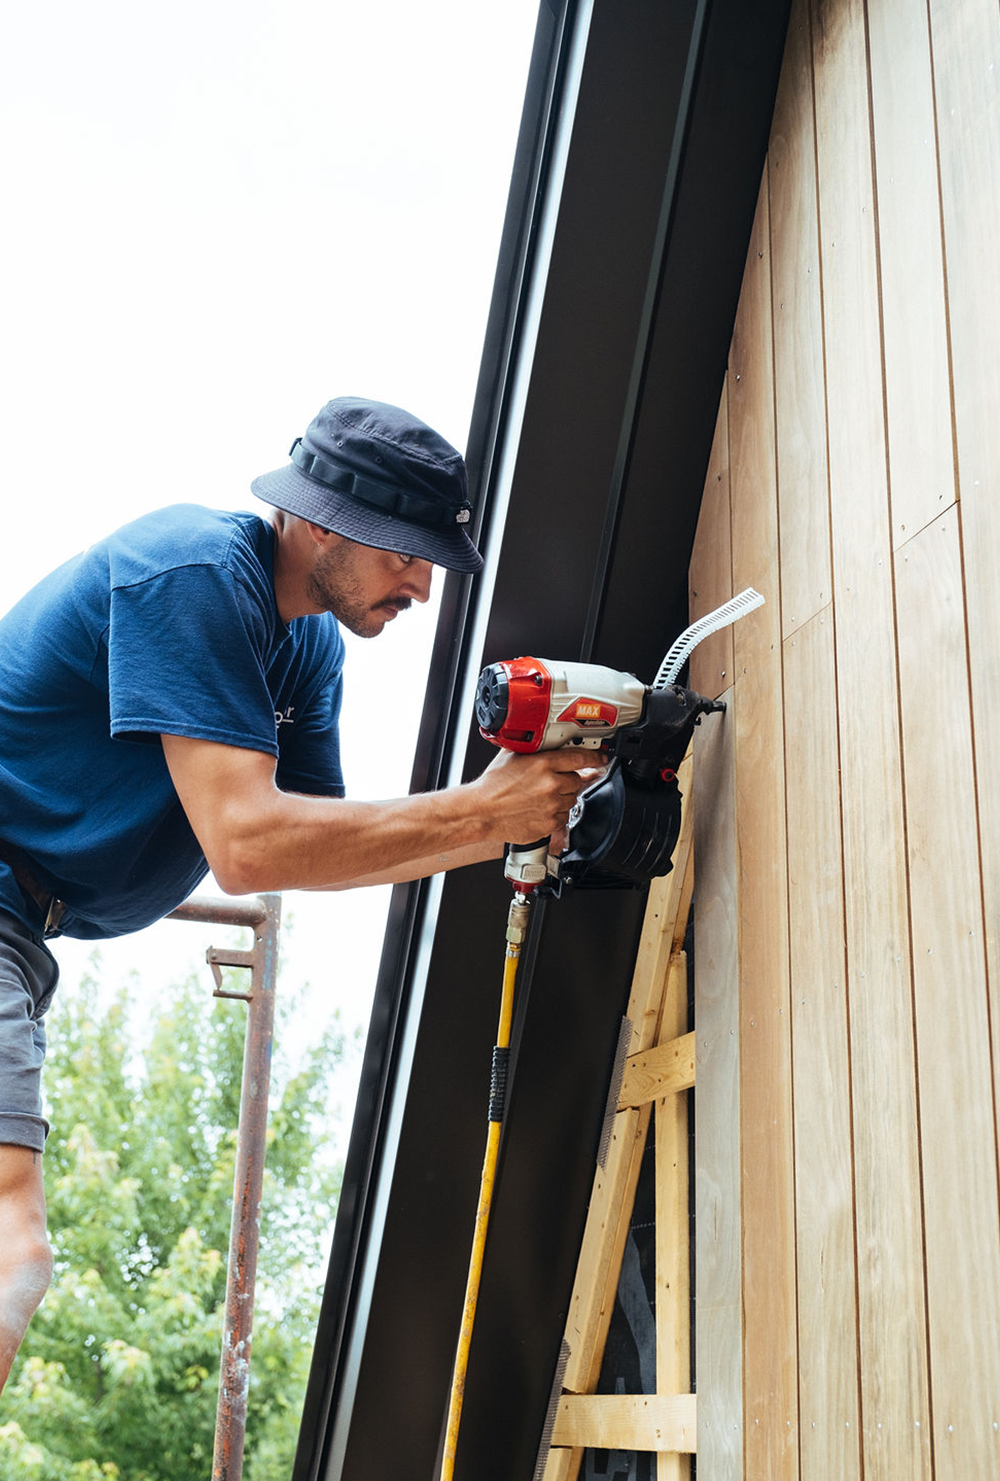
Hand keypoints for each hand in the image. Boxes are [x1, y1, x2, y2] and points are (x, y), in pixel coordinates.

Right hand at [470, 746, 606, 844]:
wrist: (481, 811)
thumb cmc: (493, 785)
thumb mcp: (513, 755)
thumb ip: (534, 748)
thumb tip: (548, 742)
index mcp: (543, 763)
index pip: (580, 758)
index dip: (594, 757)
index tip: (601, 758)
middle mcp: (550, 785)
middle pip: (578, 781)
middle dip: (568, 780)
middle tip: (552, 782)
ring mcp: (551, 806)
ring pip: (572, 800)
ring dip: (563, 798)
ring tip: (542, 797)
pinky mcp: (549, 824)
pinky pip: (564, 818)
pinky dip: (556, 814)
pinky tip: (540, 809)